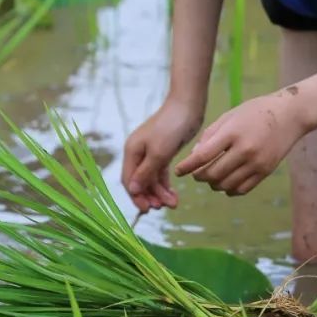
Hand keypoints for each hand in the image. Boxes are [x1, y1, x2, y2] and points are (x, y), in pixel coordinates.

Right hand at [122, 97, 203, 212]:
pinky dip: (166, 185)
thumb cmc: (171, 127)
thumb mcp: (159, 153)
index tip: (147, 209)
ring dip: (160, 193)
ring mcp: (151, 152)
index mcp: (132, 151)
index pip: (129, 180)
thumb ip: (146, 173)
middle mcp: (138, 153)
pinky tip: (174, 195)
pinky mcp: (163, 152)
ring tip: (174, 204)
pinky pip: (160, 173)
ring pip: (151, 179)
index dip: (136, 196)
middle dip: (150, 196)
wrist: (188, 106)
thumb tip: (133, 190)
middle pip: (139, 182)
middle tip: (163, 208)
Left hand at [175, 90, 308, 195]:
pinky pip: (242, 189)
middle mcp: (245, 150)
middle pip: (213, 174)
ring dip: (213, 184)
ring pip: (226, 185)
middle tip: (195, 173)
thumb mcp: (229, 116)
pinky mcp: (266, 172)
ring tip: (210, 177)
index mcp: (233, 133)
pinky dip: (229, 189)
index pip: (203, 156)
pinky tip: (225, 182)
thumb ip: (210, 135)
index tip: (178, 171)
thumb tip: (195, 157)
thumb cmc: (255, 111)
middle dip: (200, 176)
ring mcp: (257, 163)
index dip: (187, 166)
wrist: (290, 114)